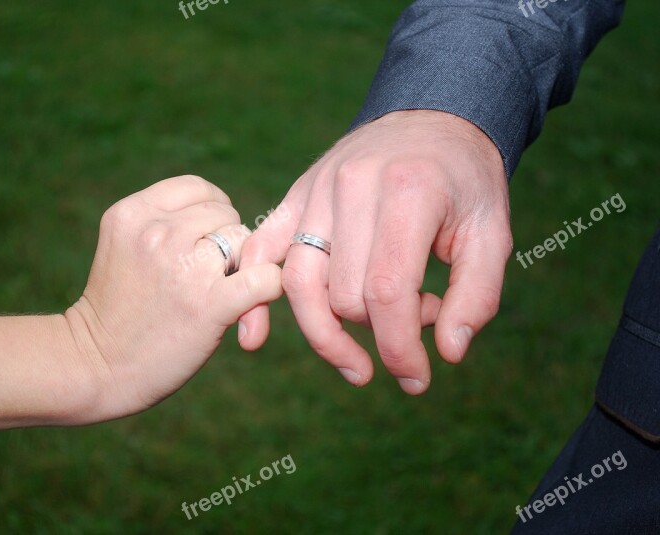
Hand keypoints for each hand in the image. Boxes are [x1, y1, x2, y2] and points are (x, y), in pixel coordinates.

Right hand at [66, 175, 282, 418]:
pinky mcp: (209, 303)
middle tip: (207, 275)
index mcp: (133, 213)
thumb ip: (164, 222)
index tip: (204, 241)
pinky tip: (253, 303)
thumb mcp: (124, 245)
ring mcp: (183, 266)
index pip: (197, 188)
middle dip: (224, 241)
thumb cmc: (116, 310)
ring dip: (242, 265)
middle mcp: (156, 232)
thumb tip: (226, 218)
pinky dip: (267, 288)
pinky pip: (264, 278)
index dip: (210, 213)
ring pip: (245, 241)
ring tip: (218, 291)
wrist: (96, 366)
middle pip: (224, 214)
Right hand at [238, 110, 511, 393]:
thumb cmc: (465, 182)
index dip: (400, 347)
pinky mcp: (296, 196)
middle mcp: (353, 186)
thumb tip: (448, 354)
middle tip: (422, 314)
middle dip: (383, 330)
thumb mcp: (493, 232)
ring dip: (326, 337)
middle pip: (346, 294)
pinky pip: (259, 250)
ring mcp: (317, 190)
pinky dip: (254, 295)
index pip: (388, 290)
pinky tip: (253, 339)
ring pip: (302, 284)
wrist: (430, 118)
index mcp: (408, 190)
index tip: (416, 378)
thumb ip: (478, 295)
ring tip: (356, 366)